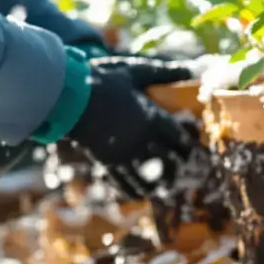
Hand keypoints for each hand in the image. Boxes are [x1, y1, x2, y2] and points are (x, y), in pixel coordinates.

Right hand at [64, 59, 198, 197]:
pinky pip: (124, 181)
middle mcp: (143, 139)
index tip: (192, 149)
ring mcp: (125, 153)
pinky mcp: (107, 162)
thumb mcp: (136, 72)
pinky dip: (134, 190)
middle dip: (177, 166)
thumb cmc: (104, 81)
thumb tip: (191, 68)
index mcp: (152, 117)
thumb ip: (164, 72)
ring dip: (159, 183)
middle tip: (183, 170)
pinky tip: (140, 195)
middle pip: (169, 159)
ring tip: (166, 187)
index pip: (178, 137)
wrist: (70, 98)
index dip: (188, 145)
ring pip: (149, 175)